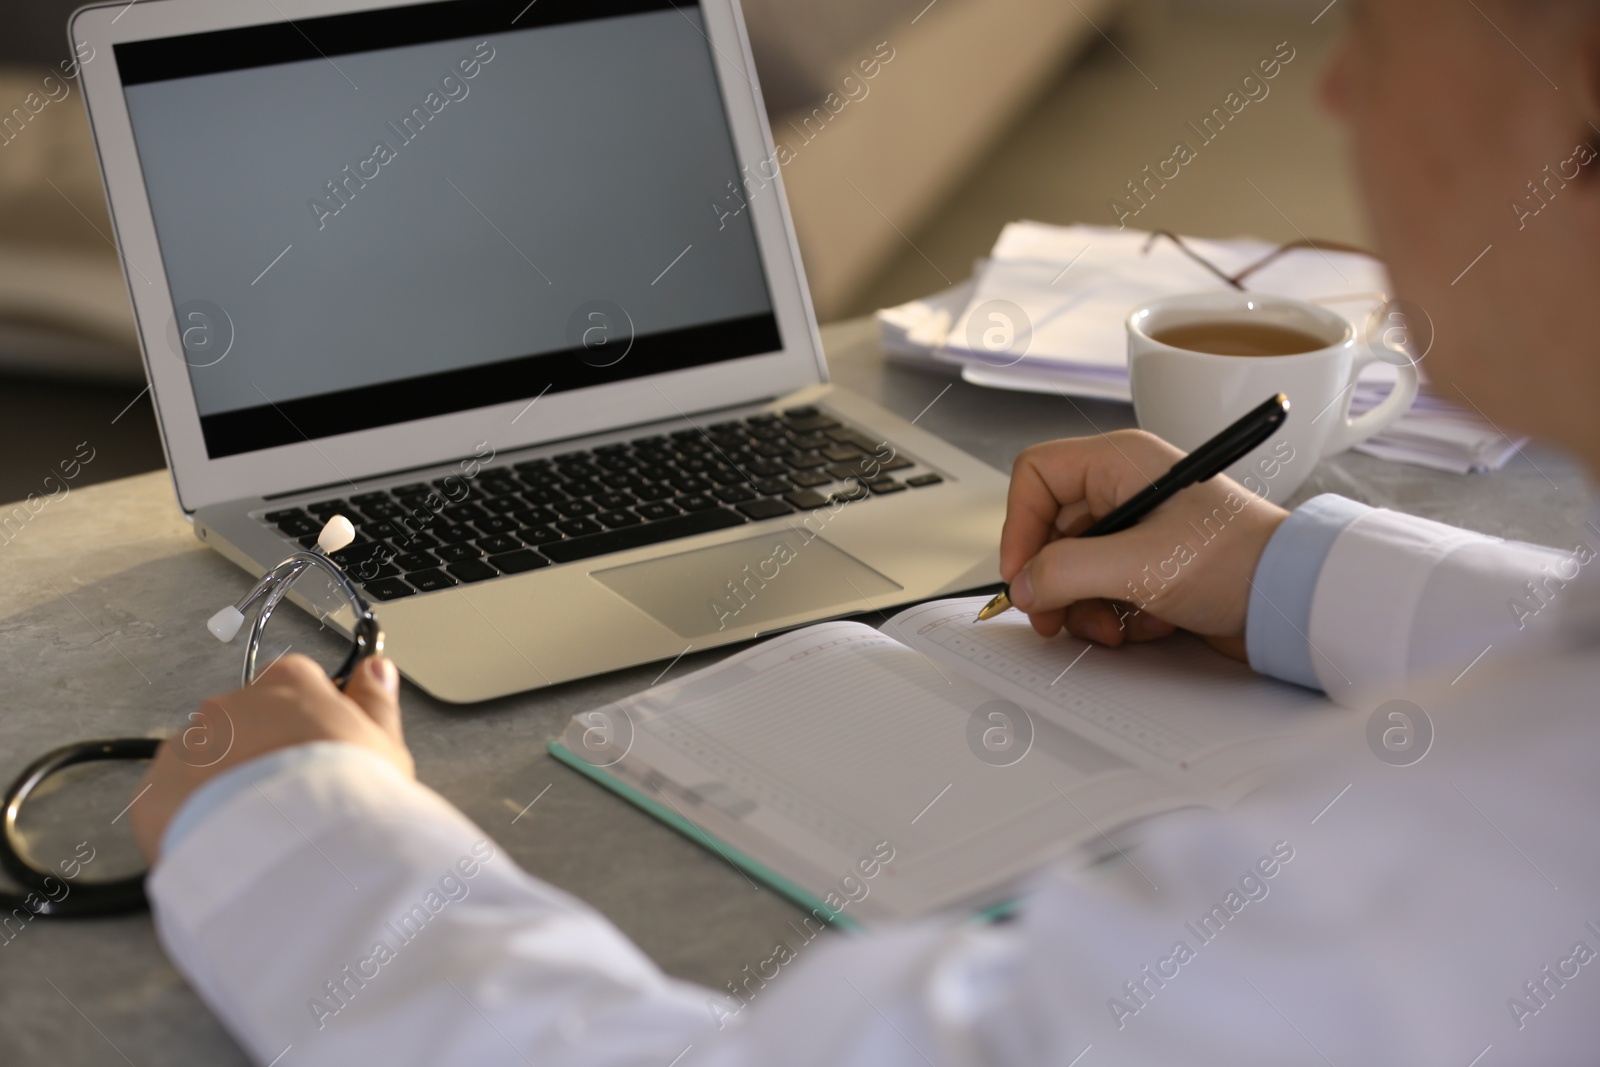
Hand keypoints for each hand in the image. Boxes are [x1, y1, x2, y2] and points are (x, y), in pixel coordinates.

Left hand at [129, 654, 412, 862]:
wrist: (296, 856)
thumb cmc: (347, 799)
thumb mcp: (384, 748)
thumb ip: (374, 702)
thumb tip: (374, 670)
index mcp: (288, 684)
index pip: (296, 682)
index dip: (310, 718)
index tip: (322, 749)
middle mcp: (230, 705)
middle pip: (244, 721)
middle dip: (261, 753)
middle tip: (293, 797)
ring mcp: (187, 748)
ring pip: (205, 760)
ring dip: (224, 785)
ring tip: (259, 829)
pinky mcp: (154, 795)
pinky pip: (170, 802)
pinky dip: (190, 819)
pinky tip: (226, 845)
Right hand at [1000, 430, 1289, 658]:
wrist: (1293, 602)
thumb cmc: (1238, 561)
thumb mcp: (1138, 564)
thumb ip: (1065, 572)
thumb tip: (1023, 584)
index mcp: (1120, 462)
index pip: (1038, 475)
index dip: (1020, 524)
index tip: (1022, 572)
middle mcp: (1126, 489)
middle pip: (1051, 530)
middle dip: (1052, 580)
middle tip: (1052, 617)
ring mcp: (1139, 530)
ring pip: (1074, 567)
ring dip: (1083, 606)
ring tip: (1109, 628)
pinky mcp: (1152, 567)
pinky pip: (1104, 590)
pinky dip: (1114, 615)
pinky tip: (1145, 625)